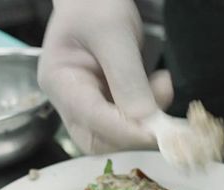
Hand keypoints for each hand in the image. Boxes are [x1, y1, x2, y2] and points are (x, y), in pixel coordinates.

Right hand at [38, 0, 159, 153]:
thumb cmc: (95, 5)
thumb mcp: (113, 33)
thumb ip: (128, 77)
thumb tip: (144, 120)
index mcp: (60, 81)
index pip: (90, 118)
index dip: (125, 131)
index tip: (156, 131)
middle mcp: (69, 99)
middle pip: (97, 140)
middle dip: (132, 136)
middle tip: (163, 119)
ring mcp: (87, 103)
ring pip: (114, 137)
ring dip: (144, 123)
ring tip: (162, 85)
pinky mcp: (106, 103)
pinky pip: (127, 122)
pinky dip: (148, 112)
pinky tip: (159, 84)